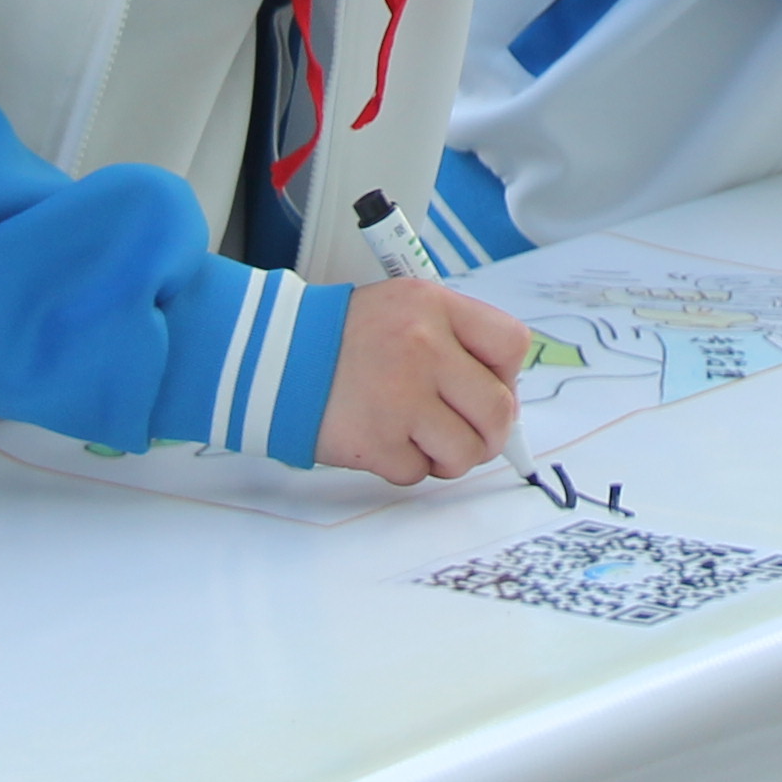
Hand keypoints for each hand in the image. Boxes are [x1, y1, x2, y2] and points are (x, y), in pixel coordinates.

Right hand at [317, 278, 528, 483]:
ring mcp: (400, 398)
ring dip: (450, 456)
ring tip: (423, 440)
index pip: (511, 344)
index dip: (508, 376)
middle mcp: (423, 348)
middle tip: (471, 434)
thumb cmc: (342, 338)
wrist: (270, 356)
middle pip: (498, 409)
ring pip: (466, 452)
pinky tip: (384, 442)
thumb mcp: (404, 309)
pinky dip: (406, 466)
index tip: (491, 388)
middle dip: (491, 433)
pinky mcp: (376, 442)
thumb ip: (455, 341)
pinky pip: (419, 473)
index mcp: (434, 308)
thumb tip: (502, 397)